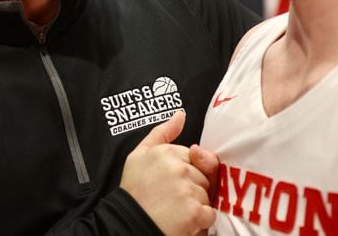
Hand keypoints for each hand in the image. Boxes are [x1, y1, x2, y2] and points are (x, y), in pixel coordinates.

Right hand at [120, 111, 215, 234]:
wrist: (127, 223)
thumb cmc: (133, 191)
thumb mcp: (139, 155)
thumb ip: (162, 132)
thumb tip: (180, 114)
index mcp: (167, 152)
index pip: (192, 158)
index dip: (183, 172)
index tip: (168, 182)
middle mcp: (179, 168)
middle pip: (202, 176)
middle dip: (192, 187)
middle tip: (170, 197)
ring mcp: (188, 190)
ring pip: (207, 195)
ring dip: (195, 204)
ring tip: (174, 209)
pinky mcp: (195, 212)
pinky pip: (210, 214)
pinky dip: (199, 221)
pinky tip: (182, 220)